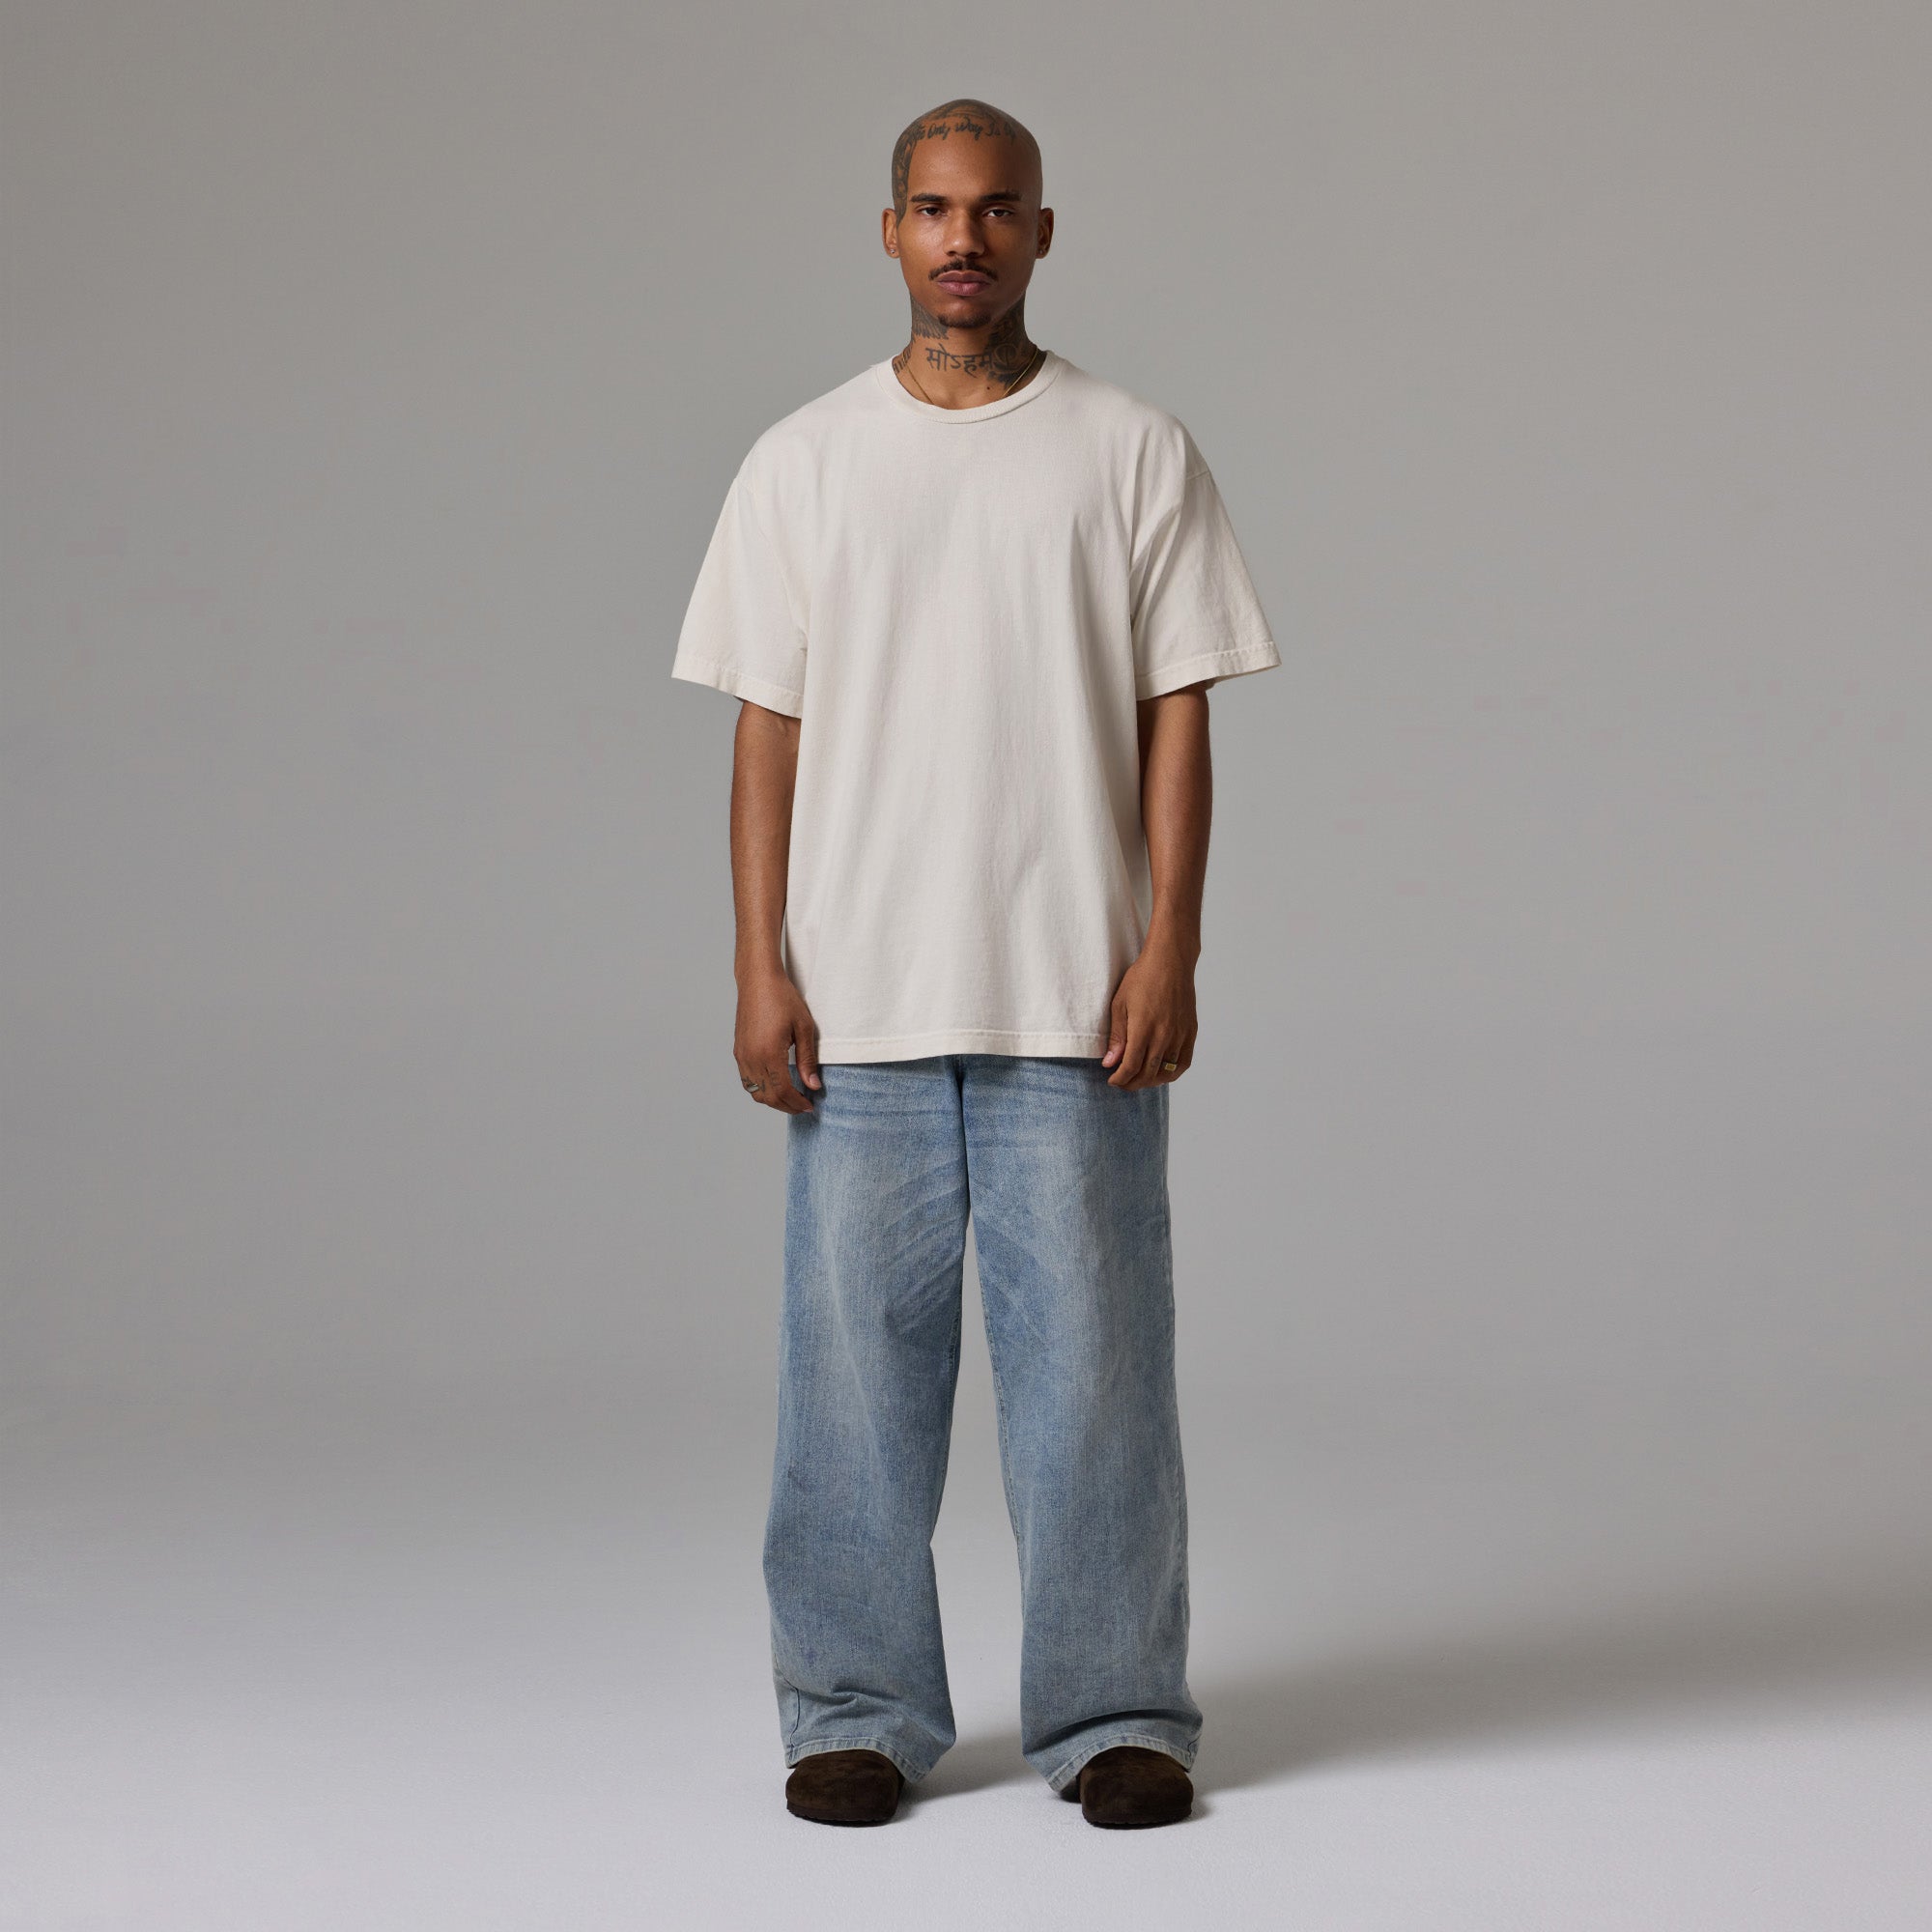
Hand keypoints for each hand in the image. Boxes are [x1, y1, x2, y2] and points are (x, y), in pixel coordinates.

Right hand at [734, 969, 821, 1112]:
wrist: (758, 980)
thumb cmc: (783, 999)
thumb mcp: (804, 1028)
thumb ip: (808, 1060)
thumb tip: (813, 1085)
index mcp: (769, 1053)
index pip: (783, 1091)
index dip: (797, 1103)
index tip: (810, 1106)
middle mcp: (751, 1058)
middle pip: (768, 1096)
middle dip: (787, 1106)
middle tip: (803, 1106)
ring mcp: (742, 1055)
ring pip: (755, 1091)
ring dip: (773, 1100)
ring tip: (791, 1097)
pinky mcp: (738, 1051)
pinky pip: (747, 1080)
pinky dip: (761, 1089)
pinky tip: (775, 1084)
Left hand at [1101, 941, 1197, 1088]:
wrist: (1171, 961)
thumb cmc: (1142, 978)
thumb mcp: (1120, 1004)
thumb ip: (1117, 1036)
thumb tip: (1109, 1062)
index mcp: (1143, 1029)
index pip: (1130, 1067)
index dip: (1120, 1079)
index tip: (1112, 1080)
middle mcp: (1163, 1036)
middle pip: (1148, 1074)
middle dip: (1132, 1083)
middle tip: (1122, 1082)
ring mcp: (1180, 1035)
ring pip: (1166, 1072)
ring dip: (1150, 1081)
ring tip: (1139, 1079)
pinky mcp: (1190, 1032)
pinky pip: (1183, 1063)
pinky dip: (1171, 1074)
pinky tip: (1161, 1073)